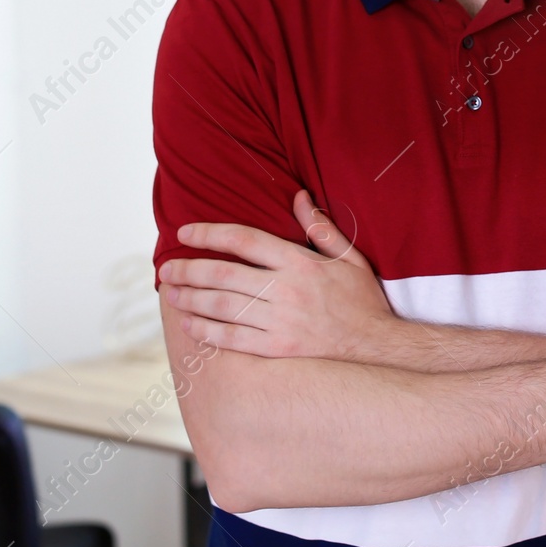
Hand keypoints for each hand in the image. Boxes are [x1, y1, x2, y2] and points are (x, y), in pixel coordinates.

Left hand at [159, 189, 396, 360]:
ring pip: (223, 307)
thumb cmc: (362, 300)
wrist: (379, 348)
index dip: (210, 234)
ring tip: (171, 294)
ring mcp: (281, 322)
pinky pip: (234, 339)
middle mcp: (287, 290)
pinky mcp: (279, 350)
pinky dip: (208, 331)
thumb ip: (320, 227)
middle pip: (224, 274)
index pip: (245, 241)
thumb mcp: (349, 257)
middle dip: (189, 269)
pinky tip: (191, 325)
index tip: (186, 232)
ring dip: (191, 299)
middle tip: (166, 269)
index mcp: (300, 262)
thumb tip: (298, 196)